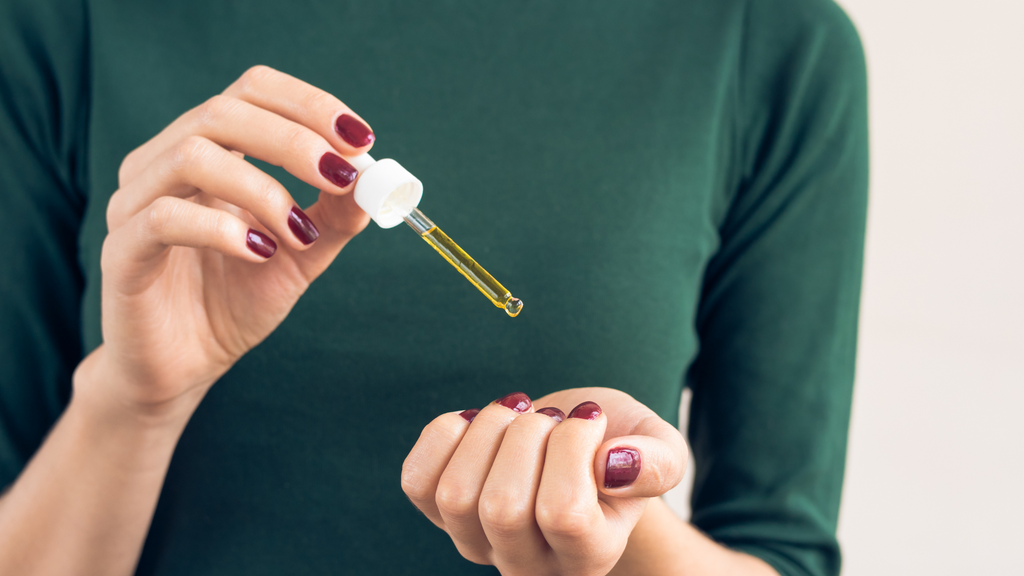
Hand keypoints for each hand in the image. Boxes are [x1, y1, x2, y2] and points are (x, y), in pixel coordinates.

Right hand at [74, 65, 373, 423]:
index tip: (360, 139)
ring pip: (193, 155)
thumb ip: (335, 216)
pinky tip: (260, 253)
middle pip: (223, 112)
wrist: (185, 367)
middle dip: (293, 140)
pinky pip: (165, 217)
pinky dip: (223, 230)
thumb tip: (373, 178)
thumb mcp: (302, 254)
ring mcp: (135, 203)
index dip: (308, 105)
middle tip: (340, 176)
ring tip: (299, 231)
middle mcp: (163, 163)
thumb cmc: (234, 300)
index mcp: (208, 150)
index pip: (252, 92)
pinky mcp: (121, 251)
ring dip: (263, 188)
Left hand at [402, 387, 687, 575]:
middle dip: (528, 436)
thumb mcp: (661, 448)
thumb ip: (658, 463)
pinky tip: (476, 424)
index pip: (563, 513)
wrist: (575, 444)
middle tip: (551, 420)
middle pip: (502, 508)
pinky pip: (417, 481)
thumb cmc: (618, 448)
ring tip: (519, 417)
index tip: (591, 420)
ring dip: (488, 430)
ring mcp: (478, 544)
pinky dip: (445, 435)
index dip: (573, 447)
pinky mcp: (439, 513)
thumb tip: (614, 465)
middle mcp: (530, 565)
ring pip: (456, 496)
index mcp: (591, 556)